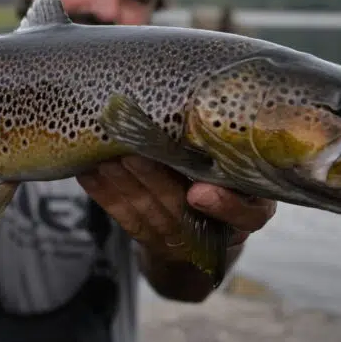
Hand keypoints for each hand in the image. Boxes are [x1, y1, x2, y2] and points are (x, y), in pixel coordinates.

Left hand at [76, 155, 275, 261]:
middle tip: (133, 150)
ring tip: (106, 156)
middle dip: (154, 180)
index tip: (198, 191)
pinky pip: (125, 219)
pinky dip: (105, 195)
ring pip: (149, 211)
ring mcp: (182, 242)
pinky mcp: (151, 241)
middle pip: (184, 209)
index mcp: (252, 211)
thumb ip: (231, 149)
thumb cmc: (230, 180)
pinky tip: (88, 172)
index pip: (247, 216)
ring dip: (124, 183)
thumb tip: (199, 99)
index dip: (223, 206)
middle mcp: (218, 233)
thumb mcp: (244, 170)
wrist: (207, 229)